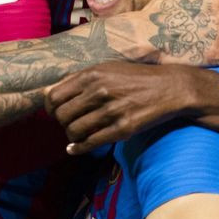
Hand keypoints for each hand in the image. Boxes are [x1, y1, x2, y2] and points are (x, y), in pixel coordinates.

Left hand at [45, 62, 218, 154]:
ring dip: (72, 135)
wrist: (170, 88)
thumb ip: (78, 80)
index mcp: (92, 74)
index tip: (54, 112)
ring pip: (73, 131)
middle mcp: (99, 91)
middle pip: (61, 116)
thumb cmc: (135, 78)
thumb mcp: (106, 69)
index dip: (50, 108)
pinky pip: (90, 143)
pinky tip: (76, 148)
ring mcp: (111, 110)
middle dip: (62, 122)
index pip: (54, 96)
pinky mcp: (123, 128)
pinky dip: (78, 148)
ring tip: (78, 134)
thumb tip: (48, 94)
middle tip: (69, 124)